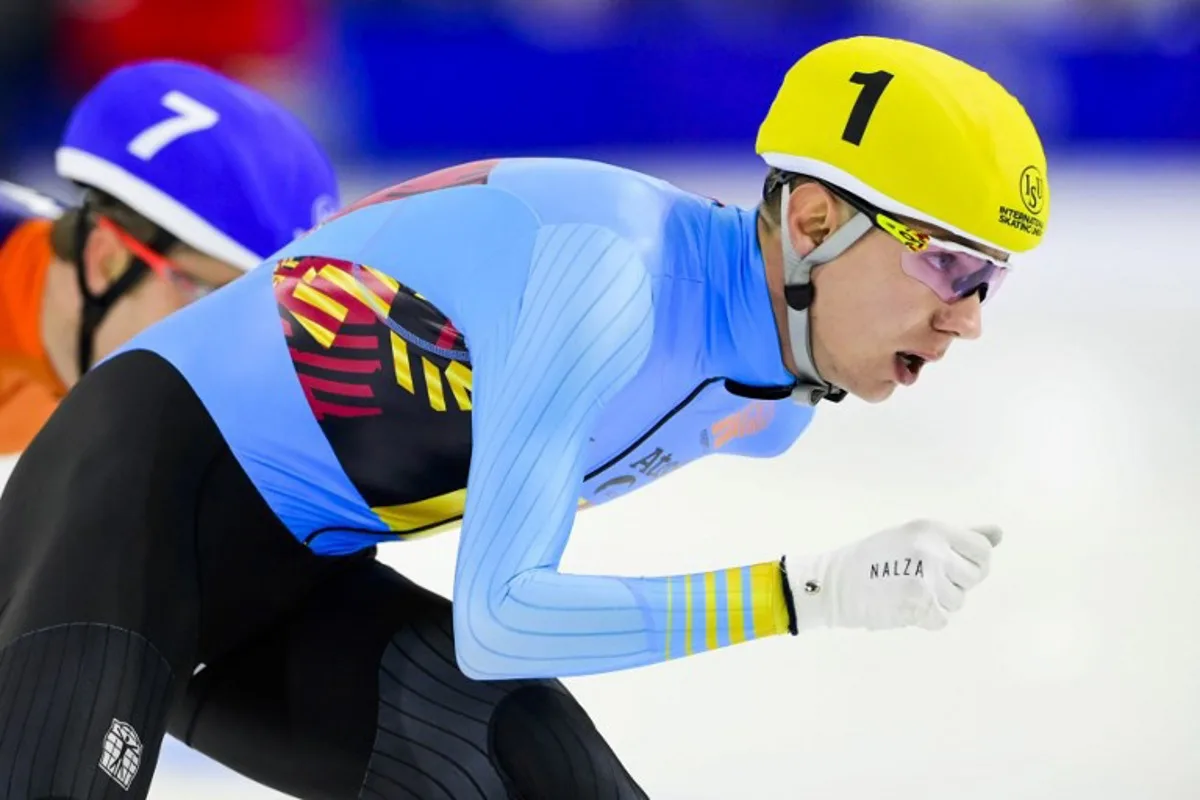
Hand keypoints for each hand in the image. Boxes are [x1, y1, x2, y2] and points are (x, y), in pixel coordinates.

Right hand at [786, 520, 1002, 631]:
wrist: (834, 583)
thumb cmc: (873, 558)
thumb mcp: (914, 536)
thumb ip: (958, 536)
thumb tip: (998, 533)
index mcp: (932, 529)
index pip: (982, 550)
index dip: (973, 563)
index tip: (954, 567)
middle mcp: (933, 550)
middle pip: (974, 577)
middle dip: (955, 583)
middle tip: (923, 579)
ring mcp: (927, 578)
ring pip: (958, 601)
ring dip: (938, 602)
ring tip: (909, 591)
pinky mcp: (919, 605)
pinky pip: (942, 620)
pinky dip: (926, 619)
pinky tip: (905, 606)